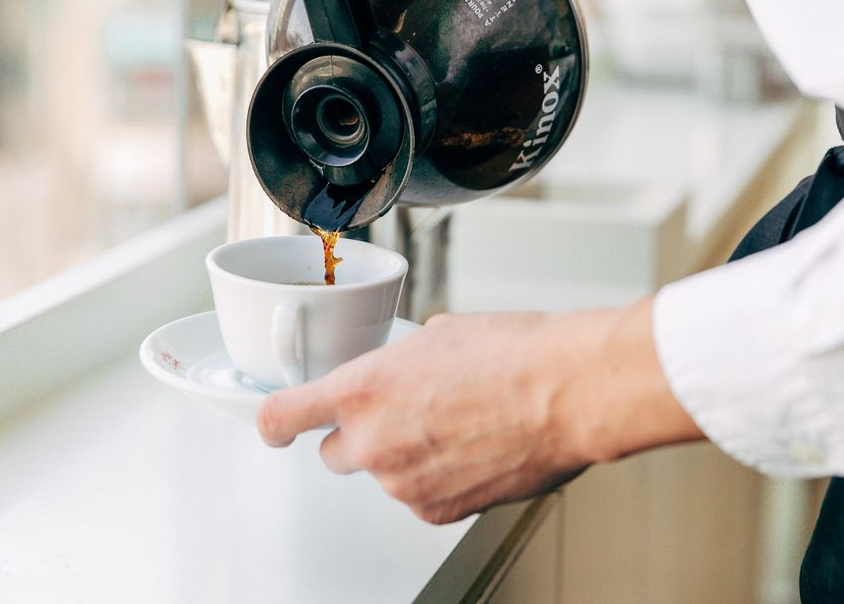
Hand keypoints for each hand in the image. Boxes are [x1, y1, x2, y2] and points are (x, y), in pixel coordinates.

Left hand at [256, 297, 703, 523]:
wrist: (568, 392)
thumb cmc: (516, 354)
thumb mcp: (439, 335)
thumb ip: (397, 363)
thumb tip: (399, 373)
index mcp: (363, 389)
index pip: (282, 417)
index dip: (275, 422)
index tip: (276, 423)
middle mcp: (373, 442)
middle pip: (332, 454)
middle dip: (358, 437)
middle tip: (403, 415)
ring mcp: (404, 483)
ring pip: (383, 476)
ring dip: (405, 457)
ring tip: (459, 426)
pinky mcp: (438, 510)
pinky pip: (421, 497)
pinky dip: (438, 480)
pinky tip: (474, 450)